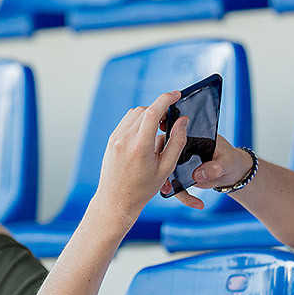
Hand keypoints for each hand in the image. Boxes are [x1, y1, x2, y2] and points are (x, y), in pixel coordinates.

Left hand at [92, 91, 188, 223]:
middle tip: (170, 122)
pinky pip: (127, 121)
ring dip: (149, 115)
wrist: (116, 200)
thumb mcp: (166, 168)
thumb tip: (182, 120)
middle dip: (159, 110)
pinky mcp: (111, 140)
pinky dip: (138, 121)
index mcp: (140, 147)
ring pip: (135, 113)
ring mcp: (115, 138)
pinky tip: (145, 135)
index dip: (167, 99)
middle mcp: (125, 139)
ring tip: (158, 130)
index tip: (177, 94)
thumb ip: (176, 142)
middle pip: (145, 110)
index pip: (153, 112)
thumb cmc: (142, 188)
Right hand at [159, 134, 253, 208]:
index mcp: (193, 135)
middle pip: (162, 149)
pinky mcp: (180, 175)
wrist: (230, 173)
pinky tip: (192, 201)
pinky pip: (172, 183)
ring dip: (163, 180)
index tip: (164, 149)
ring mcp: (179, 161)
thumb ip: (214, 167)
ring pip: (164, 168)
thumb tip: (197, 175)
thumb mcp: (226, 162)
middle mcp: (183, 146)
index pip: (174, 131)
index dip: (166, 137)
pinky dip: (176, 192)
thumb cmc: (229, 160)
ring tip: (167, 190)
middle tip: (162, 175)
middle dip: (158, 162)